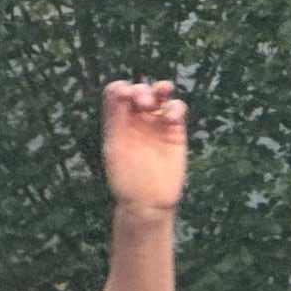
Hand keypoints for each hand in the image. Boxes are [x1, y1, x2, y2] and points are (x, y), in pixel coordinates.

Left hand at [99, 80, 188, 215]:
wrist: (147, 202)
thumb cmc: (125, 179)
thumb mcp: (114, 147)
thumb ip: (115, 118)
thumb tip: (120, 89)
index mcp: (117, 122)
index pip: (117, 93)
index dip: (120, 88)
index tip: (124, 96)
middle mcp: (136, 120)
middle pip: (139, 91)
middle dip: (140, 91)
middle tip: (141, 103)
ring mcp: (156, 124)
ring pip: (159, 95)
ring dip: (159, 89)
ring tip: (160, 93)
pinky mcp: (174, 131)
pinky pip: (176, 110)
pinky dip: (175, 108)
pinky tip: (170, 117)